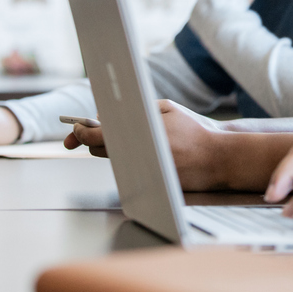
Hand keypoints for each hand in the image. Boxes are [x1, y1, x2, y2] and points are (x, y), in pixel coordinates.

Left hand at [67, 100, 229, 189]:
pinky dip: (128, 160)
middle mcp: (134, 156)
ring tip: (122, 138)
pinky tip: (139, 152)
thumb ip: (137, 108)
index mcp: (135, 134)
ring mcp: (140, 171)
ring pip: (112, 160)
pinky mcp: (148, 183)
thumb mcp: (167, 109)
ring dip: (111, 149)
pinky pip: (128, 170)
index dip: (80, 132)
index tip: (76, 127)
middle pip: (98, 150)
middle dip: (94, 139)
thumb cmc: (193, 130)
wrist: (217, 159)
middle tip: (93, 130)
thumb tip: (108, 115)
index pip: (94, 136)